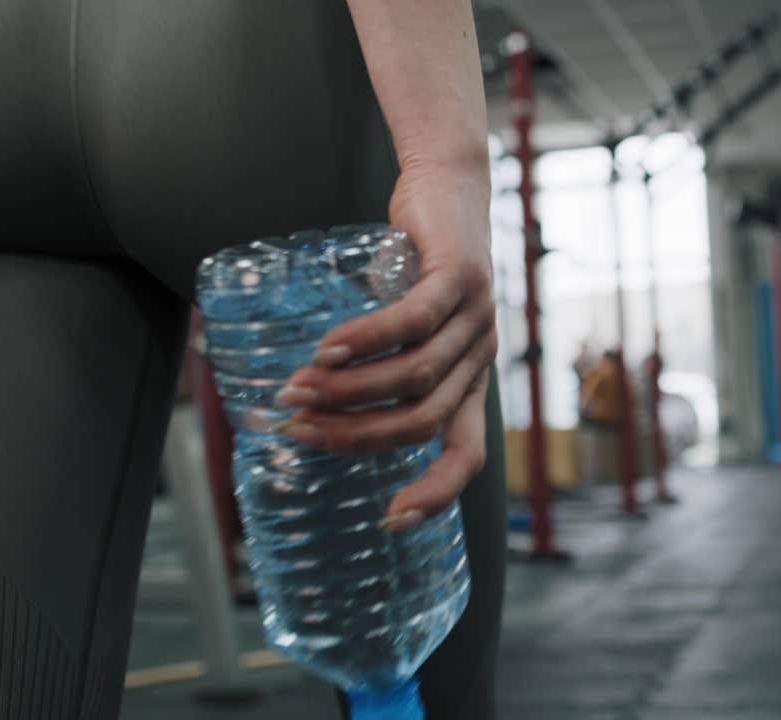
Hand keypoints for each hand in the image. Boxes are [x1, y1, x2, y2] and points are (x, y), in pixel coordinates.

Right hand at [274, 162, 496, 530]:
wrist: (445, 185)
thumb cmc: (413, 265)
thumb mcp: (402, 329)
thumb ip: (375, 368)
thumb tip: (301, 407)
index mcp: (471, 382)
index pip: (467, 454)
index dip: (436, 493)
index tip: (390, 522)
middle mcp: (481, 358)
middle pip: (423, 420)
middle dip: (358, 436)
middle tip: (298, 429)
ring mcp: (478, 318)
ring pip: (415, 375)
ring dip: (351, 389)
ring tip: (298, 387)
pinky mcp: (462, 277)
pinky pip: (412, 321)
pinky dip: (367, 340)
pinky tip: (328, 347)